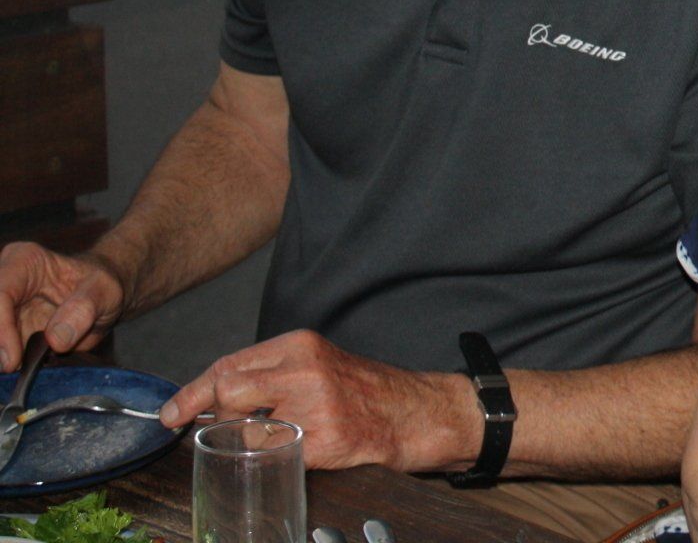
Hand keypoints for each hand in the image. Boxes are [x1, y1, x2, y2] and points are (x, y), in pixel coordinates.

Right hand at [0, 243, 130, 369]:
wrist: (100, 298)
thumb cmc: (101, 286)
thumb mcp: (103, 292)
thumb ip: (82, 310)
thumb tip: (55, 340)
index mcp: (24, 261)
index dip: (1, 329)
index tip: (13, 360)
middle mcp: (4, 281)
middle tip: (13, 369)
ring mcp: (0, 308)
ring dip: (2, 356)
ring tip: (21, 369)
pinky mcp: (3, 329)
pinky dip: (7, 361)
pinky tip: (22, 369)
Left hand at [159, 330, 478, 471]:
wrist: (417, 411)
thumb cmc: (365, 391)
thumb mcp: (318, 365)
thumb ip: (272, 374)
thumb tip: (213, 399)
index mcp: (299, 345)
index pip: (228, 365)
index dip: (193, 391)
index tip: (172, 412)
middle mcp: (305, 369)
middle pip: (228, 390)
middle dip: (209, 414)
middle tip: (204, 429)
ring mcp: (315, 405)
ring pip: (246, 428)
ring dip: (246, 441)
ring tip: (273, 437)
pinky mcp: (326, 439)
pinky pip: (276, 454)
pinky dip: (276, 458)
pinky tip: (299, 450)